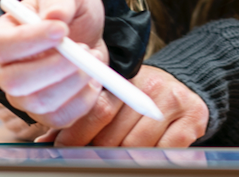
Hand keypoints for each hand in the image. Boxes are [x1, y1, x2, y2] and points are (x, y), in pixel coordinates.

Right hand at [0, 0, 109, 128]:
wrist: (86, 33)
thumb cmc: (69, 10)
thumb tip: (55, 17)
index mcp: (1, 37)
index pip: (1, 46)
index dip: (31, 40)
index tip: (61, 30)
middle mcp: (4, 72)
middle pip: (16, 82)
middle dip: (56, 67)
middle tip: (84, 49)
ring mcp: (22, 97)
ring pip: (40, 103)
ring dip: (74, 82)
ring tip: (93, 57)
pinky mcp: (45, 114)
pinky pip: (60, 118)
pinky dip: (84, 100)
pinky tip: (94, 79)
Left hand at [52, 66, 208, 146]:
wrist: (186, 88)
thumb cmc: (141, 98)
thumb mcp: (114, 100)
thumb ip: (83, 118)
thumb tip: (45, 143)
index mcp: (126, 79)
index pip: (98, 110)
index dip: (77, 136)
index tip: (64, 152)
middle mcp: (150, 86)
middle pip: (115, 134)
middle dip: (98, 153)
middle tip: (90, 161)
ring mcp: (173, 101)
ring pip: (137, 146)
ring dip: (124, 159)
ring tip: (118, 159)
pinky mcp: (193, 118)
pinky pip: (166, 151)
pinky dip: (153, 159)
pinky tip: (144, 158)